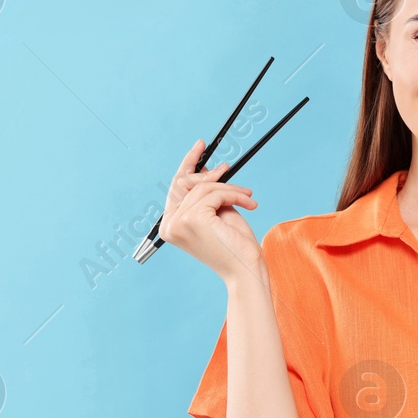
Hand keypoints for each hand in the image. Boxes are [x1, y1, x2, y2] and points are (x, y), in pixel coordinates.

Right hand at [157, 139, 261, 282]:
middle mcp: (169, 225)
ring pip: (204, 188)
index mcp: (171, 226)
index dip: (187, 165)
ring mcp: (178, 222)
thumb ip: (206, 193)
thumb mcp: (217, 213)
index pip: (175, 188)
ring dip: (230, 188)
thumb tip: (204, 169)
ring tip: (247, 197)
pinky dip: (235, 194)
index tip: (200, 147)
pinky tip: (248, 204)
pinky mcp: (193, 219)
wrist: (246, 270)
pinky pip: (215, 194)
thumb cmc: (234, 246)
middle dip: (209, 174)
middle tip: (226, 167)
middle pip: (185, 183)